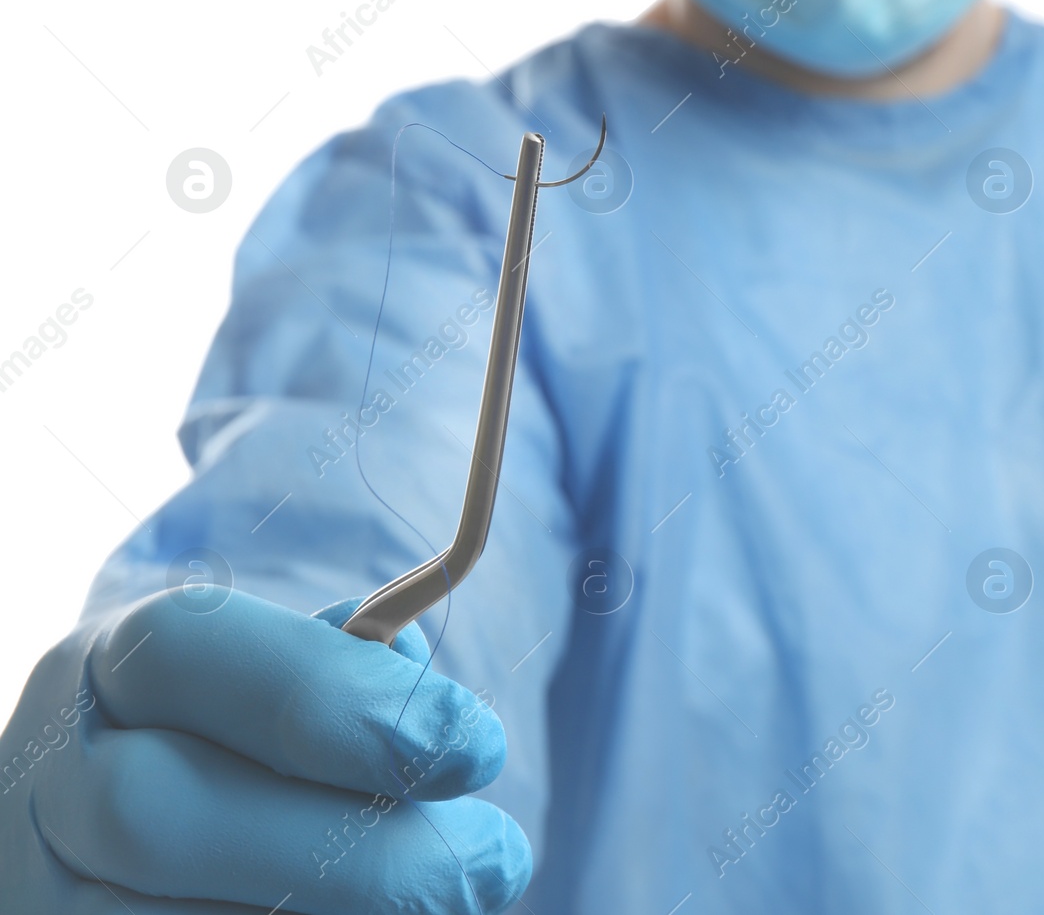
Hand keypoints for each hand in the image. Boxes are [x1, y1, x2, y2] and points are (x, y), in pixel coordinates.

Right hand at [0, 587, 531, 912]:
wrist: (166, 820)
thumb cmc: (267, 731)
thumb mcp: (299, 672)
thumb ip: (354, 666)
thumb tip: (412, 685)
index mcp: (108, 666)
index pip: (183, 649)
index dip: (333, 698)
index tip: (473, 746)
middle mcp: (56, 783)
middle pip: (162, 818)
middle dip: (357, 852)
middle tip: (498, 857)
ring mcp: (50, 898)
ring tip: (458, 899)